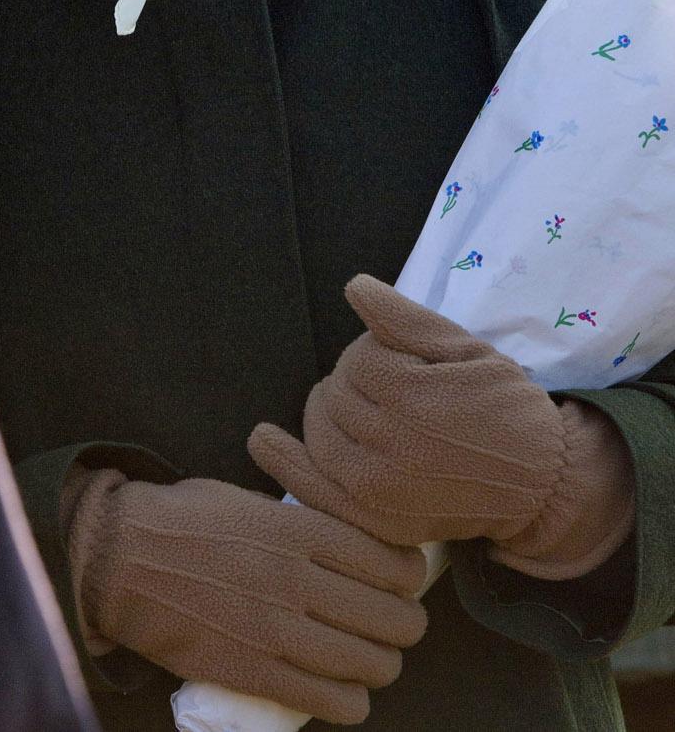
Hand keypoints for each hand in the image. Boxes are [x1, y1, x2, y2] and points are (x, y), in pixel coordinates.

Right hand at [65, 468, 427, 724]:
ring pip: (371, 664)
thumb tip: (346, 537)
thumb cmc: (184, 518)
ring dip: (381, 664)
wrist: (119, 559)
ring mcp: (276, 630)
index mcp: (297, 529)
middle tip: (394, 623)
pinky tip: (346, 692)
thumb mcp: (249, 498)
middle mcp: (295, 580)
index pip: (389, 563)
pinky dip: (350, 701)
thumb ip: (299, 518)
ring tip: (371, 658)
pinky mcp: (255, 673)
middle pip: (392, 618)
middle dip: (403, 624)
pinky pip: (331, 701)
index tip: (405, 580)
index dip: (409, 576)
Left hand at [249, 275, 633, 574]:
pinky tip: (265, 441)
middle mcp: (391, 446)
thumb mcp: (466, 349)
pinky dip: (289, 462)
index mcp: (414, 396)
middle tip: (388, 386)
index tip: (403, 359)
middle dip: (354, 380)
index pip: (358, 358)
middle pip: (335, 394)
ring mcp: (380, 491)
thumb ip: (406, 319)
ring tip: (361, 410)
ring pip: (320, 434)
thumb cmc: (506, 406)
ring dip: (330, 414)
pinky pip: (316, 487)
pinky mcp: (377, 522)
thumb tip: (354, 285)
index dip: (376, 351)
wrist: (541, 484)